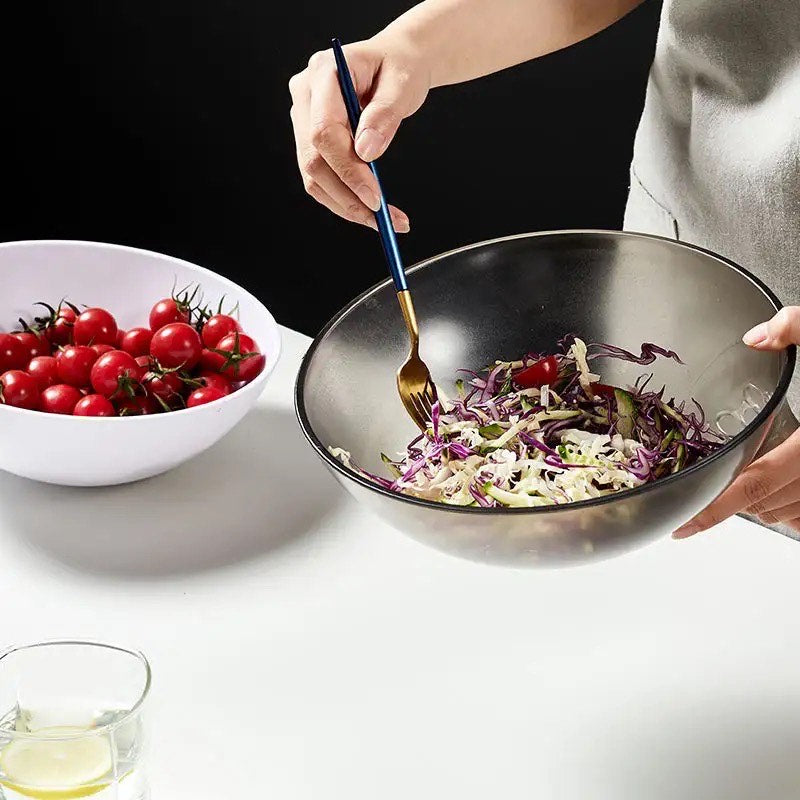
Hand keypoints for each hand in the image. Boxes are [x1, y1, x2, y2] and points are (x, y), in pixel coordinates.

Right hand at [288, 35, 429, 231]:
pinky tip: (371, 212)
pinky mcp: (311, 140)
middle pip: (314, 159)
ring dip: (347, 206)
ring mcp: (304, 119)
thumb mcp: (403, 83)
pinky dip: (346, 200)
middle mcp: (305, 96)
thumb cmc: (401, 66)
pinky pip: (322, 179)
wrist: (397, 60)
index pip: (323, 131)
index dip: (347, 169)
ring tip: (385, 222)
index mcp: (324, 72)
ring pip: (314, 176)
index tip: (375, 196)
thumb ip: (384, 115)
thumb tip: (366, 153)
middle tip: (383, 220)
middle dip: (348, 196)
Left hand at [674, 307, 799, 538]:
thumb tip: (755, 336)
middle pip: (765, 503)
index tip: (684, 528)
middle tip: (714, 477)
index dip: (712, 511)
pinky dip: (793, 508)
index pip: (752, 484)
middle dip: (736, 494)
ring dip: (765, 502)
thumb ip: (799, 328)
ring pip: (790, 515)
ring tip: (748, 481)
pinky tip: (786, 488)